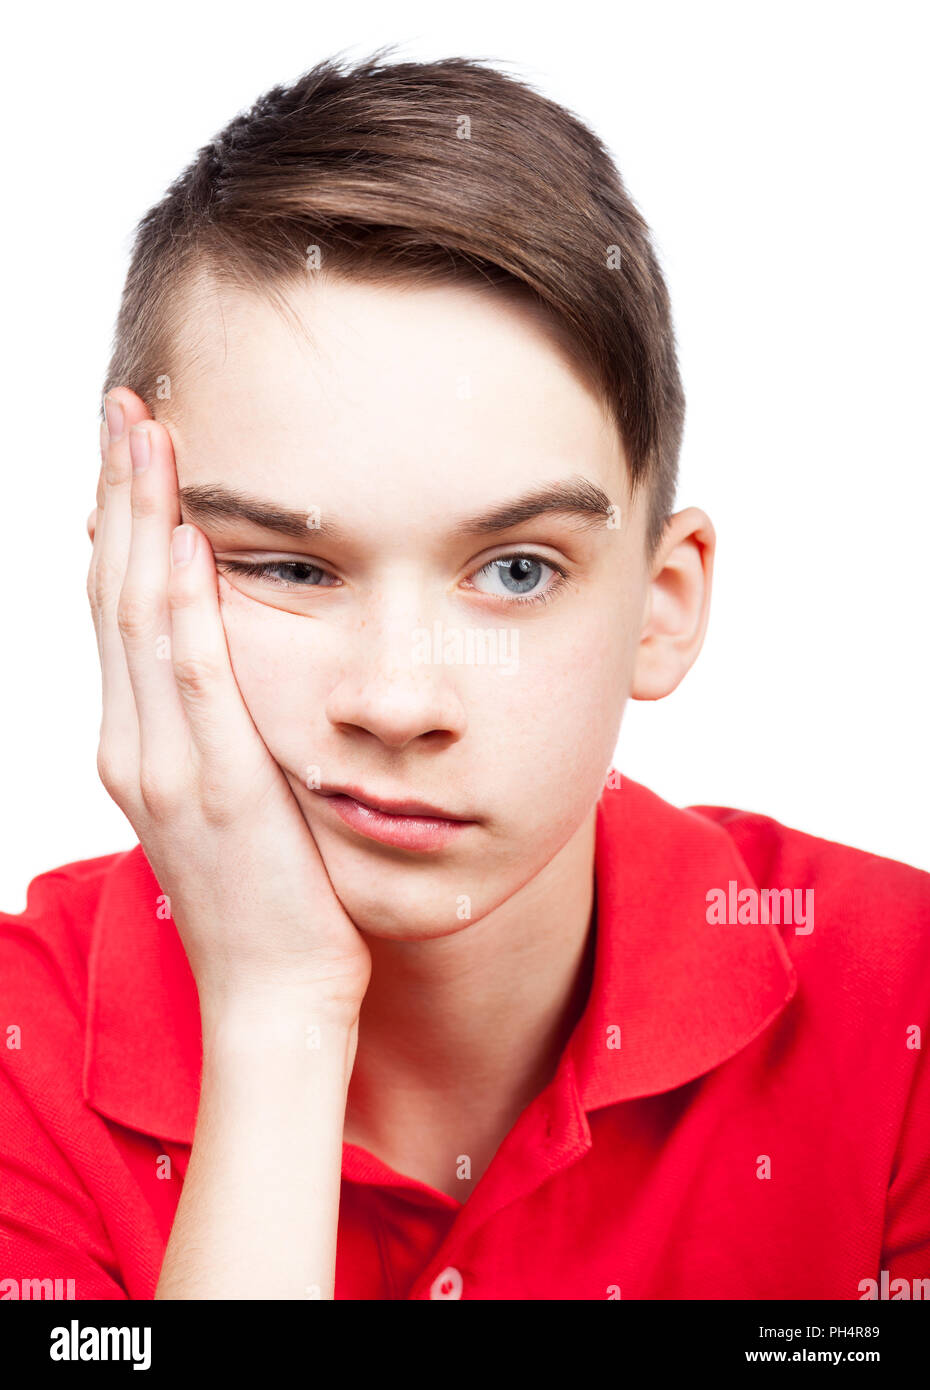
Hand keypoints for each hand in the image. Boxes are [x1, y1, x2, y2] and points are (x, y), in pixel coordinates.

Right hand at [87, 388, 371, 1017]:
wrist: (276, 992)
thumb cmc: (271, 895)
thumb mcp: (235, 795)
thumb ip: (220, 724)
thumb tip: (231, 661)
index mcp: (140, 741)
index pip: (118, 609)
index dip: (119, 522)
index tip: (133, 449)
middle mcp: (135, 743)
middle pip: (113, 593)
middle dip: (120, 494)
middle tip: (127, 407)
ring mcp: (166, 764)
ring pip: (138, 618)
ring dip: (141, 520)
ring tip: (147, 436)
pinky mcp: (213, 785)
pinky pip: (191, 677)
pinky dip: (183, 606)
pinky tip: (185, 542)